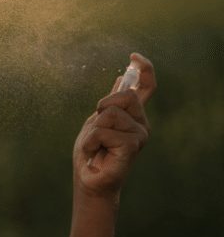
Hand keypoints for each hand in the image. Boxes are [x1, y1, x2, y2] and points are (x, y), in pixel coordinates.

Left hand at [72, 53, 155, 201]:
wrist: (89, 180)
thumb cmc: (92, 153)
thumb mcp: (97, 120)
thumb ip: (112, 102)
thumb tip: (122, 77)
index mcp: (133, 115)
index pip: (146, 87)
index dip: (144, 69)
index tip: (133, 57)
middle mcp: (141, 123)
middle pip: (124, 95)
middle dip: (102, 107)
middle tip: (96, 128)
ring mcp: (139, 135)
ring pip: (110, 114)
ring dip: (93, 129)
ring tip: (94, 145)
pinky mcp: (132, 146)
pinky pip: (105, 131)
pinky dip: (91, 141)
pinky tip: (94, 152)